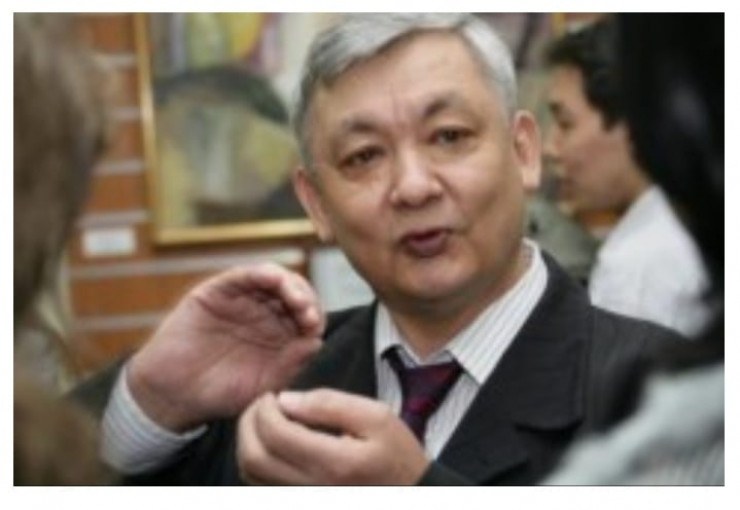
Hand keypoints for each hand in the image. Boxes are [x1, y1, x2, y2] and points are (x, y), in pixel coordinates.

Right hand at [127, 263, 323, 431]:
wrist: (173, 395)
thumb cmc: (219, 394)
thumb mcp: (262, 385)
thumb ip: (290, 365)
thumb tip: (316, 341)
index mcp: (280, 334)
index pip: (307, 316)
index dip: (315, 317)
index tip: (315, 329)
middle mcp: (264, 313)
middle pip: (295, 293)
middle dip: (306, 300)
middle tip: (308, 314)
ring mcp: (242, 300)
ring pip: (274, 279)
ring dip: (289, 284)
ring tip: (296, 300)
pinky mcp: (217, 292)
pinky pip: (242, 276)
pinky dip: (259, 273)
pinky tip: (272, 279)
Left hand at [236, 389, 428, 484]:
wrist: (408, 495)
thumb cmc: (396, 455)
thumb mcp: (376, 417)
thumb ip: (330, 404)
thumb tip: (286, 400)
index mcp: (334, 463)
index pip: (276, 434)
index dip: (264, 409)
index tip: (274, 395)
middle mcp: (312, 488)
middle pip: (253, 458)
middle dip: (247, 424)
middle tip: (262, 405)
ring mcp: (303, 500)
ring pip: (250, 475)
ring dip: (248, 442)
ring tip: (265, 421)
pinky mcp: (299, 503)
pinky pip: (260, 486)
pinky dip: (256, 460)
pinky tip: (272, 443)